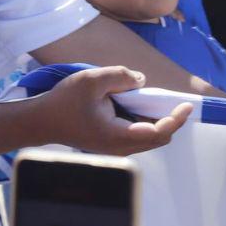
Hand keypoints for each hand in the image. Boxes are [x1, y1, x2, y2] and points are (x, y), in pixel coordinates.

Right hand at [42, 67, 190, 155]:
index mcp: (116, 136)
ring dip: (158, 121)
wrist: (39, 121)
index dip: (175, 119)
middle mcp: (118, 147)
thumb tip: (141, 81)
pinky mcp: (111, 144)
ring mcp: (114, 148)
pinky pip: (138, 136)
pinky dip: (146, 122)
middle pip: (158, 139)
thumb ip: (121, 76)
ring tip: (157, 101)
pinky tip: (141, 106)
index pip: (157, 133)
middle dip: (170, 120)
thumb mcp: (92, 80)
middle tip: (176, 101)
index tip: (187, 105)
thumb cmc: (63, 102)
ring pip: (149, 139)